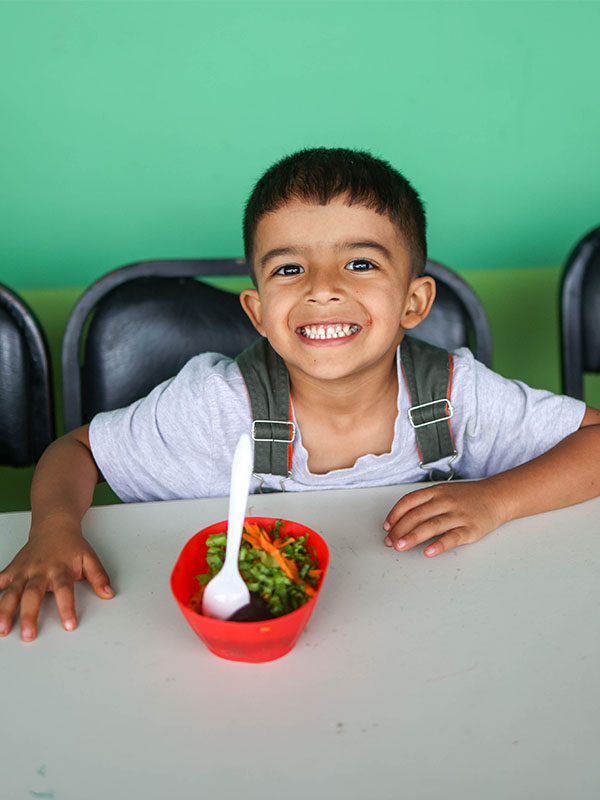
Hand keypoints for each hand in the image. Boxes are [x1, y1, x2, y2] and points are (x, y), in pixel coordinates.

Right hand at [0, 518, 113, 641]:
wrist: (54, 525)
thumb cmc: (71, 545)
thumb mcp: (89, 558)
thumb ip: (98, 577)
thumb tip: (108, 593)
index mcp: (60, 569)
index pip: (65, 590)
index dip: (67, 607)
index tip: (69, 625)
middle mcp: (40, 571)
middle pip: (33, 594)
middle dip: (29, 615)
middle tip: (28, 635)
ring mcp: (24, 571)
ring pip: (12, 592)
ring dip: (5, 610)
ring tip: (2, 629)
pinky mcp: (13, 570)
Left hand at [383, 481, 505, 556]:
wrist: (496, 497)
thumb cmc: (466, 498)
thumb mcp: (443, 493)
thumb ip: (424, 504)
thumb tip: (400, 521)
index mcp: (436, 492)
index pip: (409, 501)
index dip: (395, 515)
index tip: (386, 527)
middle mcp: (445, 501)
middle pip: (417, 515)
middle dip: (400, 529)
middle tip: (390, 542)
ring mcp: (458, 515)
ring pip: (431, 526)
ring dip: (412, 537)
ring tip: (400, 547)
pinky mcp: (470, 529)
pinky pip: (452, 538)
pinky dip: (439, 545)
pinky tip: (428, 552)